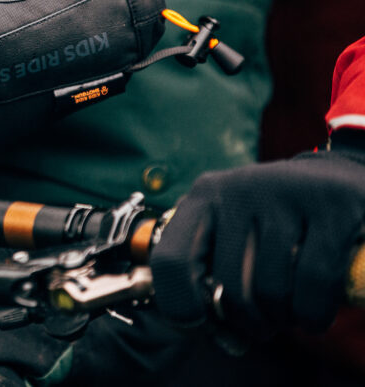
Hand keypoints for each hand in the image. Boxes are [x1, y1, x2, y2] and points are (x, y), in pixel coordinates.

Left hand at [150, 132, 364, 335]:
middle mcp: (239, 190)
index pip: (170, 259)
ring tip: (285, 314)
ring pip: (270, 290)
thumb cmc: (274, 222)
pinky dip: (312, 314)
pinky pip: (314, 282)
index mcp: (204, 196)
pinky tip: (311, 317)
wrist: (336, 178)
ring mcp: (285, 193)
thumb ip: (209, 268)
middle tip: (259, 324)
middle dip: (245, 321)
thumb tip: (200, 330)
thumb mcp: (232, 230)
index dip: (178, 304)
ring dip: (279, 319)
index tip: (198, 322)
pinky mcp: (332, 206)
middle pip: (227, 285)